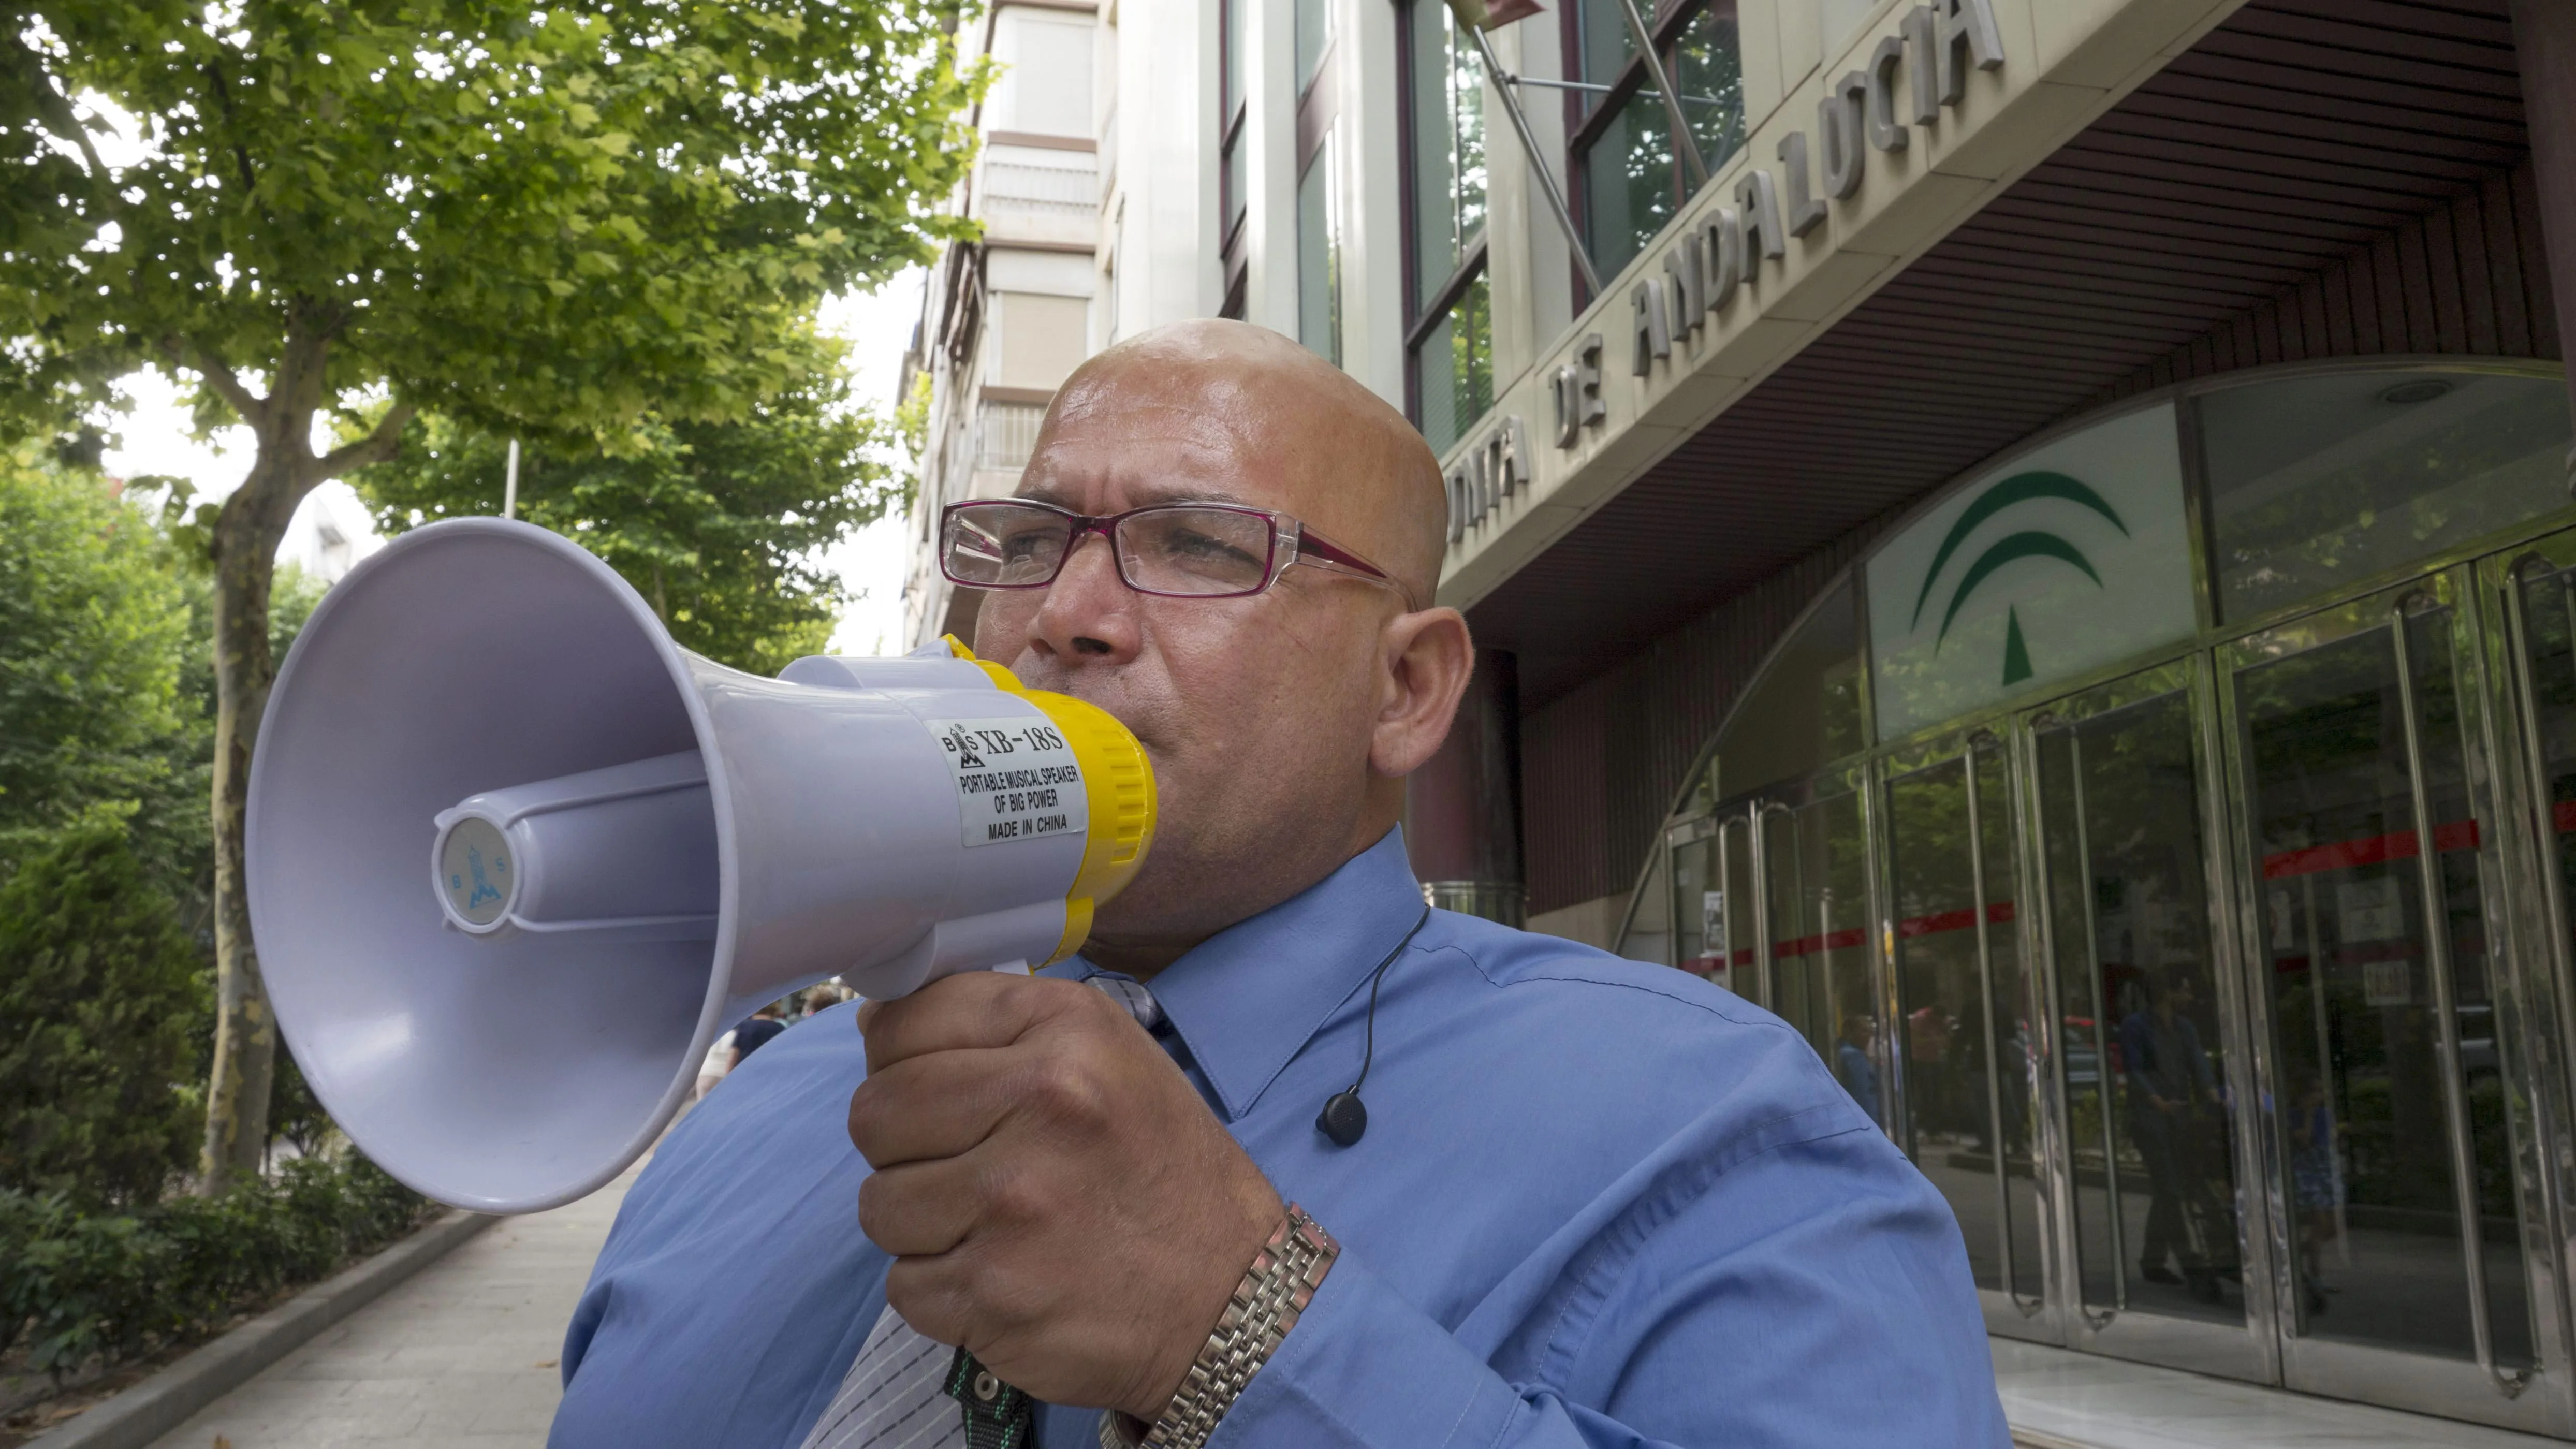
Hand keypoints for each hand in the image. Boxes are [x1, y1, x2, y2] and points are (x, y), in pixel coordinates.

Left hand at [848, 972, 1285, 1419]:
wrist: (1229, 1296)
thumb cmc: (1157, 1168)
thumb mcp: (1107, 1055)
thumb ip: (998, 1025)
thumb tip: (876, 1023)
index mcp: (1067, 1032)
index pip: (905, 1021)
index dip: (901, 1059)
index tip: (936, 1085)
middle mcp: (1044, 1104)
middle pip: (873, 1113)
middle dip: (904, 1146)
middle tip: (967, 1163)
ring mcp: (1013, 1204)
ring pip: (878, 1204)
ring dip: (921, 1222)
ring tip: (993, 1223)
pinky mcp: (993, 1293)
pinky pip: (903, 1283)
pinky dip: (941, 1288)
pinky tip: (1003, 1274)